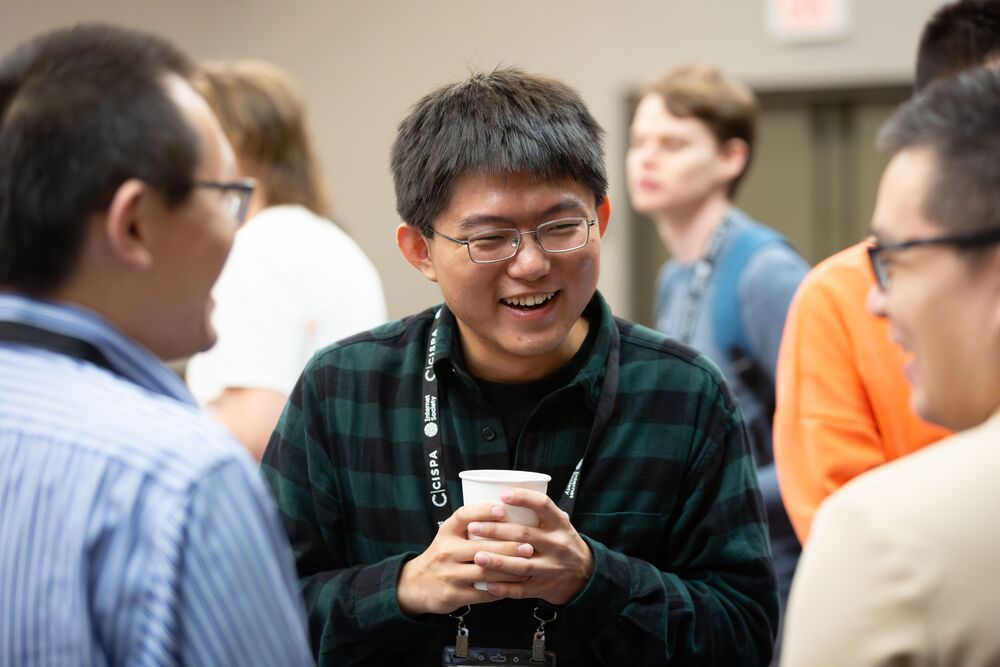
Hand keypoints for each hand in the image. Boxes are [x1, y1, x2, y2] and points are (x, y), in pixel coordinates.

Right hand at [397, 503, 534, 615]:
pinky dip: (502, 589)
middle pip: (481, 547)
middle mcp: (446, 551)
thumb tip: (511, 511)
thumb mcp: (450, 535)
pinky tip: (516, 584)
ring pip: (485, 572)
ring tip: (528, 565)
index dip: (483, 511)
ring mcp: (449, 574)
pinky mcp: (453, 595)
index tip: (502, 510)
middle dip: (508, 547)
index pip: (463, 516)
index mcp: (446, 531)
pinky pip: (482, 593)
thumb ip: (472, 524)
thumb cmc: (443, 554)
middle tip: (529, 546)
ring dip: (509, 570)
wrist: (417, 584)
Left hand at [467, 488, 593, 604]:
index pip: (543, 505)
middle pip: (524, 535)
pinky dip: (504, 588)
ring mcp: (552, 568)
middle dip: (496, 531)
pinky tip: (487, 583)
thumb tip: (502, 491)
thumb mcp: (559, 523)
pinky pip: (522, 589)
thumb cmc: (562, 542)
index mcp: (560, 524)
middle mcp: (557, 544)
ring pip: (521, 564)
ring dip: (497, 561)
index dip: (523, 498)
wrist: (584, 575)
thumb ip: (538, 512)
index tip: (502, 495)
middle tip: (473, 526)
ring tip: (477, 556)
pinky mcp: (545, 587)